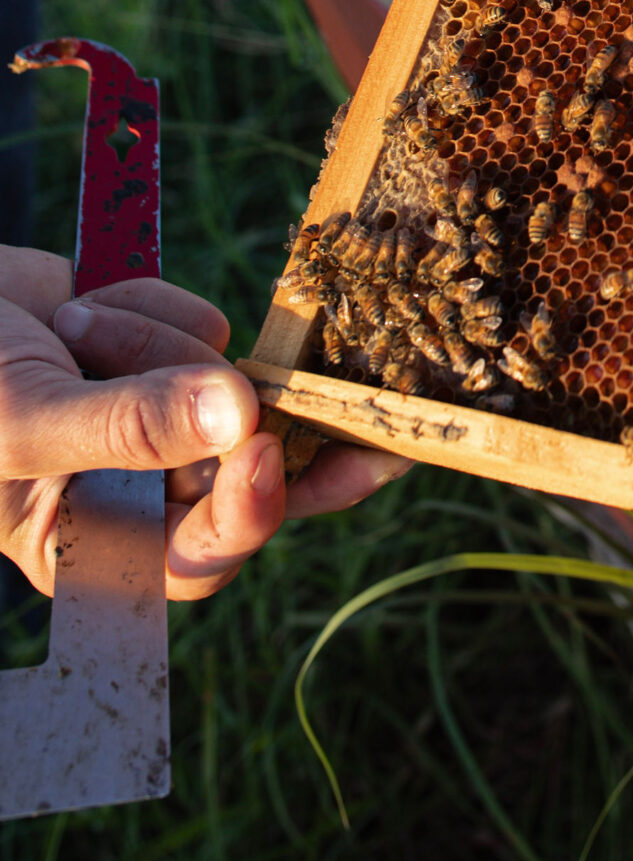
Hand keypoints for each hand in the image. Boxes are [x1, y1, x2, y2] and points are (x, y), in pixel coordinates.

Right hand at [0, 246, 408, 601]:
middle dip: (274, 432)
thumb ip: (128, 426)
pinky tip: (77, 308)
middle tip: (370, 425)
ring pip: (227, 382)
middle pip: (251, 478)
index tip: (264, 448)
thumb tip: (236, 419)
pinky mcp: (167, 352)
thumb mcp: (24, 423)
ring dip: (155, 343)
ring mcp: (162, 417)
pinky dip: (149, 305)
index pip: (199, 555)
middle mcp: (142, 492)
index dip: (246, 513)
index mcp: (97, 545)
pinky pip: (204, 324)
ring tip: (68, 332)